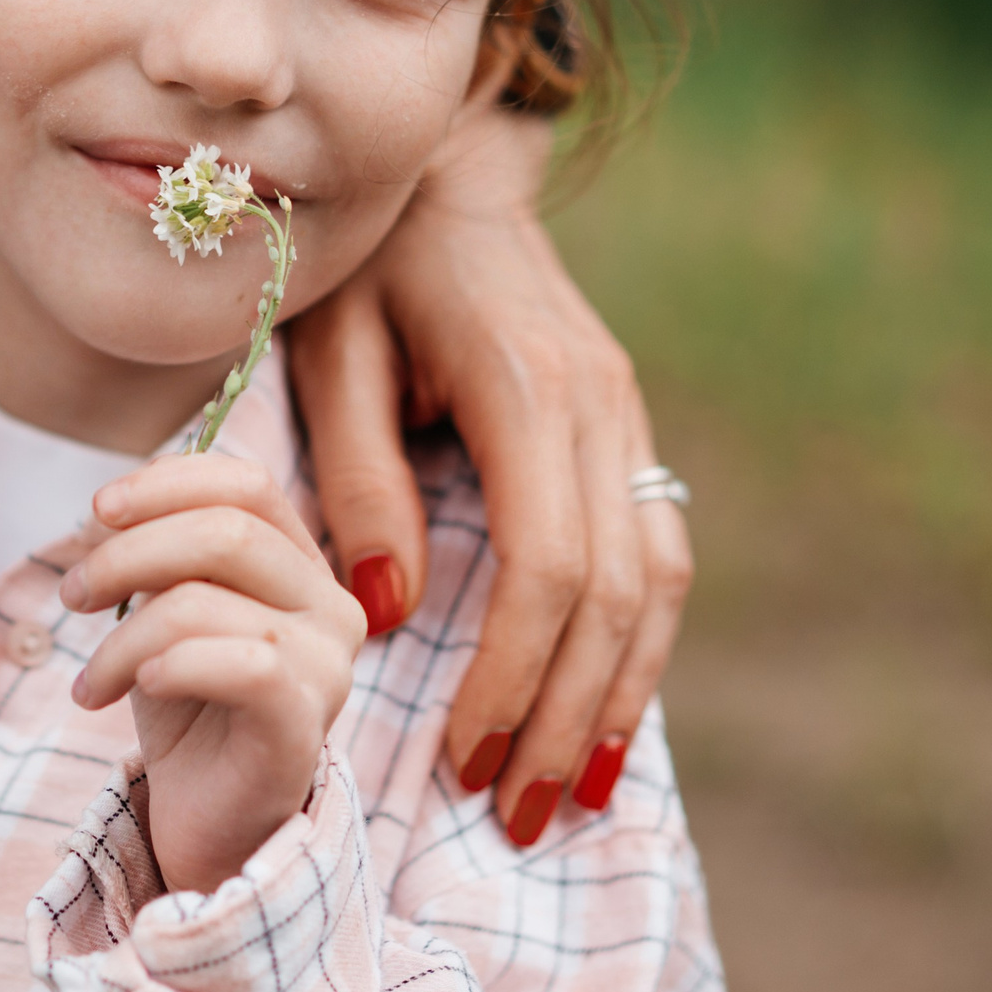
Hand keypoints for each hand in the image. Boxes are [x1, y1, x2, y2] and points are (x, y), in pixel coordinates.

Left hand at [60, 453, 367, 894]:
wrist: (206, 821)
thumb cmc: (188, 710)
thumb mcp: (166, 612)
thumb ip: (158, 554)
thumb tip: (107, 511)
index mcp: (301, 565)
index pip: (247, 485)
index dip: (166, 483)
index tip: (95, 512)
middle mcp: (332, 607)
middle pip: (227, 529)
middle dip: (126, 554)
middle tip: (72, 595)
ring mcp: (328, 668)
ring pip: (205, 600)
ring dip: (122, 636)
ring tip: (93, 679)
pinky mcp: (304, 727)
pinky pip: (243, 665)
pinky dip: (167, 665)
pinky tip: (127, 691)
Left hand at [288, 106, 694, 845]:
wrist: (446, 176)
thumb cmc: (364, 266)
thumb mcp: (330, 354)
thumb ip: (357, 477)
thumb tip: (391, 612)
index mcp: (527, 390)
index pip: (549, 567)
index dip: (512, 675)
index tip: (459, 756)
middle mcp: (602, 406)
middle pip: (616, 595)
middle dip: (565, 716)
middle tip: (508, 815)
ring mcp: (629, 415)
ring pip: (660, 582)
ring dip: (619, 697)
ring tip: (565, 796)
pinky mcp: (629, 427)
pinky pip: (661, 551)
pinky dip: (641, 644)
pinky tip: (606, 712)